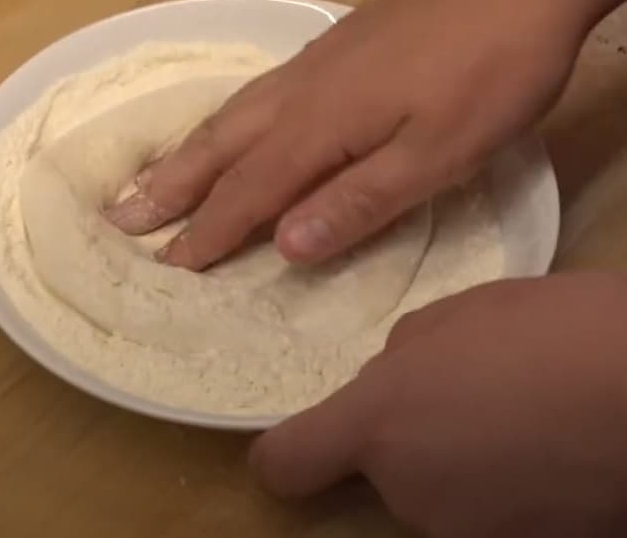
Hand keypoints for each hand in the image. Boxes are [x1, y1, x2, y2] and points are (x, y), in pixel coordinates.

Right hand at [106, 0, 603, 270]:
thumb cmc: (490, 77)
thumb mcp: (438, 155)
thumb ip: (359, 201)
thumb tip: (284, 246)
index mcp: (322, 125)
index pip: (249, 191)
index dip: (208, 232)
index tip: (168, 266)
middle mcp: (300, 92)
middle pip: (221, 146)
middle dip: (171, 188)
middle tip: (121, 217)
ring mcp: (313, 64)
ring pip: (232, 115)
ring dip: (186, 153)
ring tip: (150, 180)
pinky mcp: (332, 49)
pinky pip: (256, 92)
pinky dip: (224, 121)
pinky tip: (225, 127)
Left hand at [249, 273, 626, 537]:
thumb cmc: (549, 334)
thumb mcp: (454, 315)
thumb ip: (400, 357)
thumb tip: (388, 380)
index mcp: (378, 426)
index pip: (284, 465)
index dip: (281, 453)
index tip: (300, 437)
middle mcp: (407, 494)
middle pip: (374, 470)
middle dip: (398, 436)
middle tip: (454, 391)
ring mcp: (465, 533)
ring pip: (429, 490)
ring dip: (449, 459)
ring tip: (509, 416)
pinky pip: (480, 509)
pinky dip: (495, 486)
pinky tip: (538, 448)